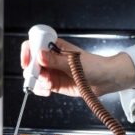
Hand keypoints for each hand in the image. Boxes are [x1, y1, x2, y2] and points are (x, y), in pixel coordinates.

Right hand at [20, 37, 134, 96]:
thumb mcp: (73, 62)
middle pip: (31, 61)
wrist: (105, 80)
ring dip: (38, 81)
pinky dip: (41, 89)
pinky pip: (41, 86)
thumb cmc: (94, 65)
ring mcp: (52, 71)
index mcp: (55, 46)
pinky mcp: (54, 83)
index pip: (35, 43)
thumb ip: (56, 60)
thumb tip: (39, 55)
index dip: (29, 51)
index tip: (28, 61)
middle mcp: (51, 58)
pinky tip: (48, 90)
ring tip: (49, 85)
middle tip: (40, 77)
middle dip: (33, 70)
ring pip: (35, 75)